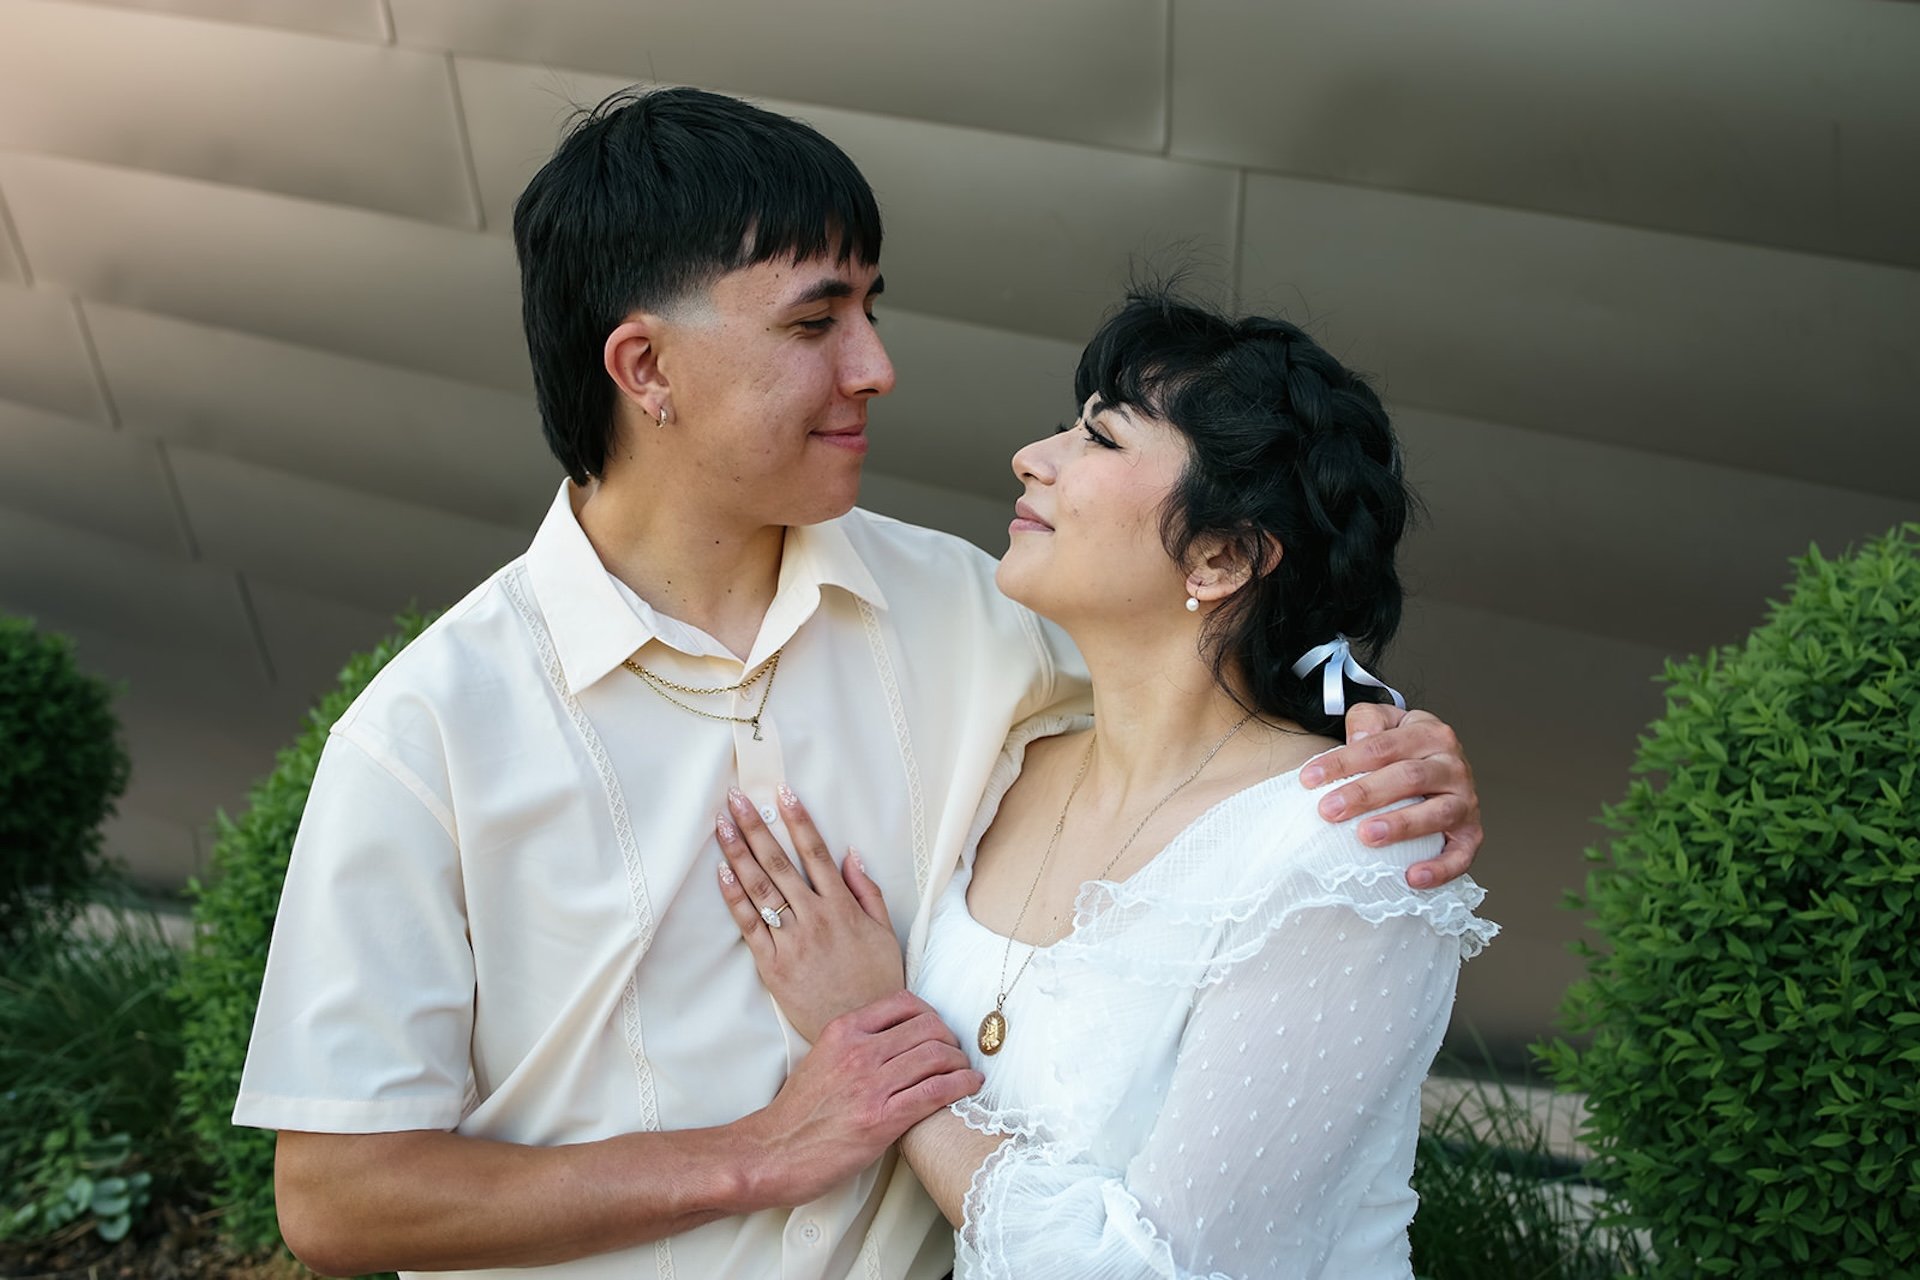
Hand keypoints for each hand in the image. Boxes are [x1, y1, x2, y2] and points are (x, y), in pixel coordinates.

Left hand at [715, 785, 905, 1041]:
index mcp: (842, 906)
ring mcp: (790, 940)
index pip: (815, 852)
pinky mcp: (772, 965)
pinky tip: (723, 872)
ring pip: (760, 888)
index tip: (782, 793)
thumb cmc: (876, 981)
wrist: (862, 1029)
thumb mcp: (885, 931)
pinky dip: (735, 897)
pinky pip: (749, 925)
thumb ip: (867, 890)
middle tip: (736, 798)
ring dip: (738, 853)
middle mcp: (814, 917)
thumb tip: (849, 854)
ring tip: (721, 825)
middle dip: (755, 826)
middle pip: (779, 862)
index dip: (798, 820)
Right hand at [738, 990, 982, 1206]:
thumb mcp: (822, 1057)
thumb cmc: (799, 1111)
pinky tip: (970, 1086)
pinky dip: (961, 1085)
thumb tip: (894, 1036)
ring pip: (936, 1055)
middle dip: (951, 1038)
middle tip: (956, 1053)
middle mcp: (859, 1051)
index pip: (903, 1003)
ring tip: (964, 1071)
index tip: (938, 1028)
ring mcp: (871, 1085)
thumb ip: (856, 1042)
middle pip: (928, 1027)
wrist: (775, 1151)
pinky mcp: (881, 1119)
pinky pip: (935, 1091)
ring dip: (960, 1062)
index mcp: (843, 1031)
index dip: (931, 1014)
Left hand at [1299, 705, 1482, 888]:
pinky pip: (1461, 855)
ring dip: (1401, 826)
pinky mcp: (1471, 835)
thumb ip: (1367, 720)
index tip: (1309, 779)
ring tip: (1366, 836)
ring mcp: (1465, 801)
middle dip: (1365, 794)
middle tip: (1329, 810)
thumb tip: (1358, 739)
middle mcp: (1452, 766)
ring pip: (1437, 813)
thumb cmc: (1402, 748)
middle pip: (1408, 777)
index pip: (1382, 746)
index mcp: (1429, 734)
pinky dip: (1440, 868)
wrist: (1439, 763)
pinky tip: (1412, 877)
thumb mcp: (1385, 722)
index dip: (1343, 762)